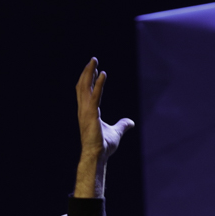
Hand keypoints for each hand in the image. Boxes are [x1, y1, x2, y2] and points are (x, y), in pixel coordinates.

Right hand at [74, 57, 134, 198]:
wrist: (97, 155)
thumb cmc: (103, 146)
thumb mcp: (116, 132)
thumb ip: (122, 125)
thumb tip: (131, 122)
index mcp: (87, 112)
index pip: (86, 91)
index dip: (89, 79)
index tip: (94, 69)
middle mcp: (83, 109)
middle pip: (82, 86)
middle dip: (87, 72)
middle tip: (93, 60)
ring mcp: (86, 111)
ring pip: (85, 87)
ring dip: (89, 73)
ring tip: (94, 61)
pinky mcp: (91, 114)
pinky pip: (95, 95)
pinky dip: (99, 84)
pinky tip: (103, 74)